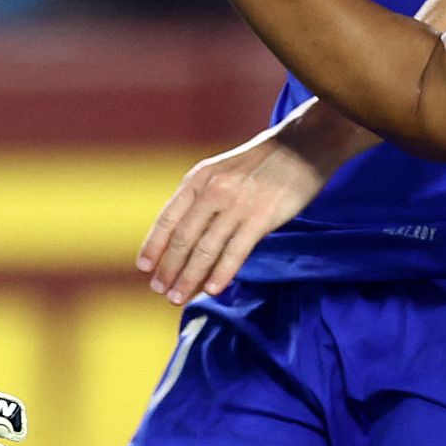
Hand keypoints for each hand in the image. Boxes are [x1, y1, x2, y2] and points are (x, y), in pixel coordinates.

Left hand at [139, 125, 331, 301]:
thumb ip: (200, 198)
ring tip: (178, 297)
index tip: (144, 267)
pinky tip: (212, 290)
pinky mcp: (261, 218)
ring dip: (189, 278)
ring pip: (205, 249)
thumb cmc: (259, 164)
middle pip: (183, 238)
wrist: (301, 147)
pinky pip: (236, 252)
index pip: (168, 218)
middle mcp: (213, 191)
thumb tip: (181, 237)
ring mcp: (237, 205)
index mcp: (198, 179)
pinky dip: (221, 273)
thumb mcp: (220, 171)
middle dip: (169, 268)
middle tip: (160, 290)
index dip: (154, 245)